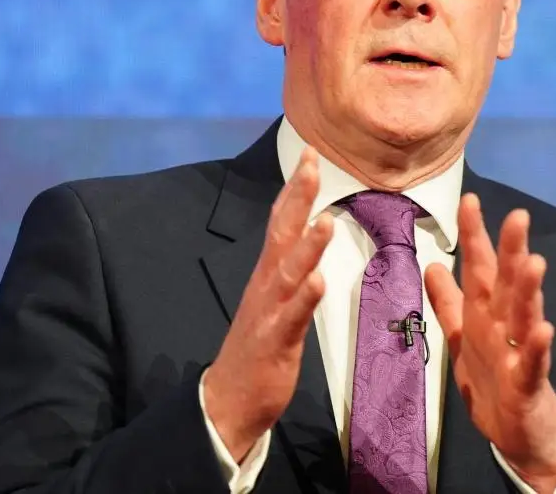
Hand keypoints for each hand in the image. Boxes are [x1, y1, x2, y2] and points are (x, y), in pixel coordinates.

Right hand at [204, 148, 333, 460]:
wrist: (230, 399)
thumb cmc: (258, 348)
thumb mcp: (276, 300)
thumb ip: (290, 268)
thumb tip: (308, 237)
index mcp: (268, 274)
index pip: (281, 222)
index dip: (295, 189)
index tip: (310, 155)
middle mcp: (265, 285)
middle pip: (282, 233)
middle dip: (297, 198)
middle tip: (311, 164)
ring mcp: (269, 311)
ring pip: (288, 273)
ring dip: (307, 247)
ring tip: (325, 220)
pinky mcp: (275, 340)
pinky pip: (292, 317)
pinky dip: (305, 298)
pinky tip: (319, 281)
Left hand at [425, 194, 555, 492]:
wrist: (522, 433)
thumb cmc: (494, 381)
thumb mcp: (462, 340)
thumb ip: (449, 303)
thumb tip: (432, 265)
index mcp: (485, 314)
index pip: (480, 268)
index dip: (474, 236)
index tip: (468, 199)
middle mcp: (505, 326)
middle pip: (507, 283)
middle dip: (511, 251)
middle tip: (518, 217)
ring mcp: (519, 353)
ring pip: (524, 316)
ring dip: (528, 291)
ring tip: (533, 263)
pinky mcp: (529, 383)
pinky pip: (533, 363)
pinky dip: (537, 346)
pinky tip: (544, 329)